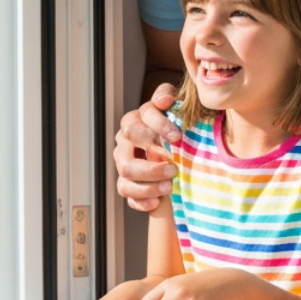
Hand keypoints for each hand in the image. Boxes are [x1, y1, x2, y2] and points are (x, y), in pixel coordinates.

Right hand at [114, 84, 181, 212]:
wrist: (174, 152)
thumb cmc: (172, 129)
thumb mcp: (172, 110)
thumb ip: (166, 98)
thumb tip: (165, 99)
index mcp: (133, 121)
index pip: (140, 120)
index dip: (159, 126)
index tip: (177, 136)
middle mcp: (124, 144)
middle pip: (127, 159)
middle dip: (151, 167)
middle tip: (173, 169)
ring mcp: (123, 165)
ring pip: (126, 179)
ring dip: (148, 185)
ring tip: (169, 186)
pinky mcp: (127, 185)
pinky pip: (128, 196)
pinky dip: (142, 200)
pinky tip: (158, 201)